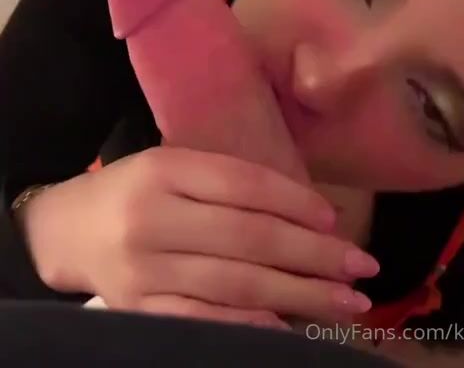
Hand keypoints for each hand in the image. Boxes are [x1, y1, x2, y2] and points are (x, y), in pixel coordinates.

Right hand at [20, 147, 377, 328]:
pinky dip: (247, 327)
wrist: (68, 230)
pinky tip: (286, 329)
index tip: (336, 220)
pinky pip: (201, 321)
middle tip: (362, 268)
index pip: (243, 184)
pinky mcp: (137, 312)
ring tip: (346, 303)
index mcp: (164, 169)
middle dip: (313, 255)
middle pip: (247, 238)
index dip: (295, 202)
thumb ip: (230, 182)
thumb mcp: (174, 166)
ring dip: (299, 296)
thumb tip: (315, 211)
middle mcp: (153, 218)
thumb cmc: (137, 190)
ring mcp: (143, 271)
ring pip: (234, 285)